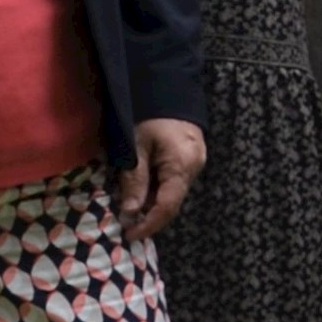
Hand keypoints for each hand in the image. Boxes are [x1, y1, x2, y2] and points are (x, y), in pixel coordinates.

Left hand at [117, 119, 206, 241]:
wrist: (168, 87)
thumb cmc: (148, 115)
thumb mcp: (135, 147)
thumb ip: (134, 180)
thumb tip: (130, 213)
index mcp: (182, 166)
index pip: (167, 206)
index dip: (149, 224)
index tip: (129, 235)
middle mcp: (194, 168)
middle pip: (172, 201)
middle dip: (149, 216)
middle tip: (125, 224)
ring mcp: (196, 162)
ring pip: (173, 192)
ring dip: (152, 203)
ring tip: (130, 209)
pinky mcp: (191, 158)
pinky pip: (174, 181)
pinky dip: (158, 190)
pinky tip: (142, 191)